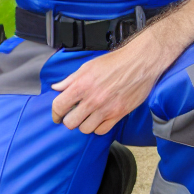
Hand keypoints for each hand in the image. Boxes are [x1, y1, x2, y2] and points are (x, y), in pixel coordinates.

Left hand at [50, 32, 167, 134]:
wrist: (138, 63)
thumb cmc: (113, 62)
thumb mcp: (87, 66)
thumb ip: (70, 80)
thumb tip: (56, 88)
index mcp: (81, 86)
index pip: (59, 106)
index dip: (55, 113)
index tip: (57, 116)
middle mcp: (92, 100)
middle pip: (71, 122)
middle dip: (69, 120)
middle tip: (72, 115)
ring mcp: (106, 109)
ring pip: (85, 129)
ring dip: (83, 124)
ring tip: (86, 117)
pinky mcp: (118, 114)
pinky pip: (102, 131)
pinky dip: (98, 127)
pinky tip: (98, 120)